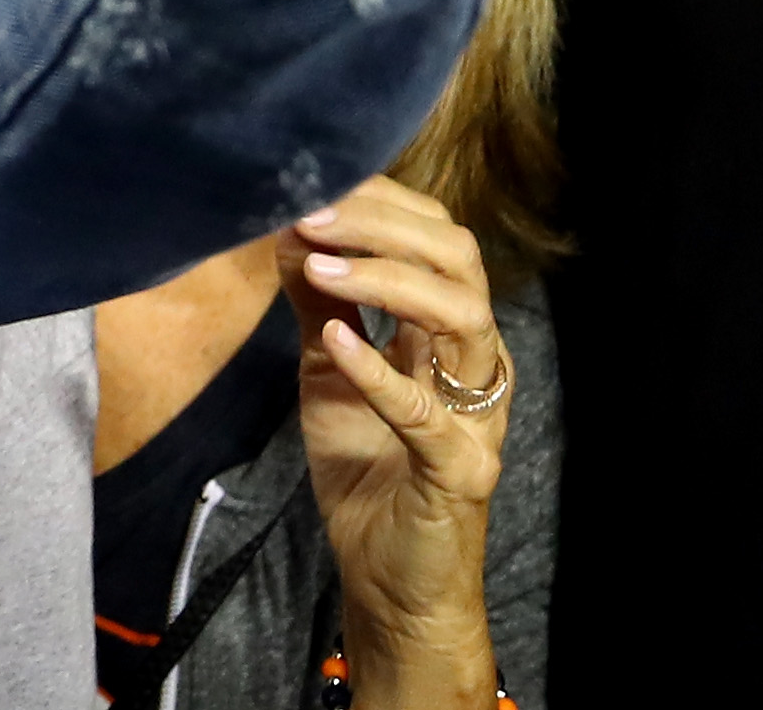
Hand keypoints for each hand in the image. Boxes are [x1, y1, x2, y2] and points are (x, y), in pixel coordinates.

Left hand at [288, 177, 512, 708]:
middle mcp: (476, 363)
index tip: (315, 178)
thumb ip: (316, 299)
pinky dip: (380, 370)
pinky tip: (337, 339)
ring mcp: (475, 417)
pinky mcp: (457, 470)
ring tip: (319, 265)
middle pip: (458, 260)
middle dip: (384, 225)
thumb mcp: (328, 368)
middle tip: (312, 210)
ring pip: (462, 320)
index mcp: (450, 332)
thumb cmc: (367, 469)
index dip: (382, 202)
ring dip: (387, 281)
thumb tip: (286, 224)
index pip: (438, 236)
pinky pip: (427, 412)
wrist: (389, 582)